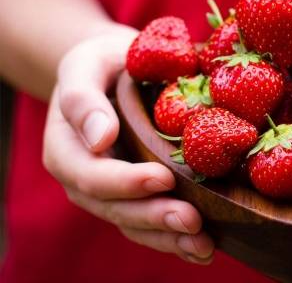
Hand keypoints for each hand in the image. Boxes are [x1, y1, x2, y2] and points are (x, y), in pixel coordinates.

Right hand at [42, 26, 214, 263]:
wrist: (116, 73)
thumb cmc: (102, 65)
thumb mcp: (85, 65)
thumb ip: (82, 98)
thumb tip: (99, 138)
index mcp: (66, 150)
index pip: (92, 176)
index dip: (127, 182)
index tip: (164, 178)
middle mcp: (85, 180)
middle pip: (117, 209)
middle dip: (155, 217)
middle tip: (192, 221)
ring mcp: (111, 195)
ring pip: (136, 225)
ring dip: (170, 239)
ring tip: (203, 245)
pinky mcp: (136, 199)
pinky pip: (151, 225)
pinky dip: (176, 240)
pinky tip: (203, 248)